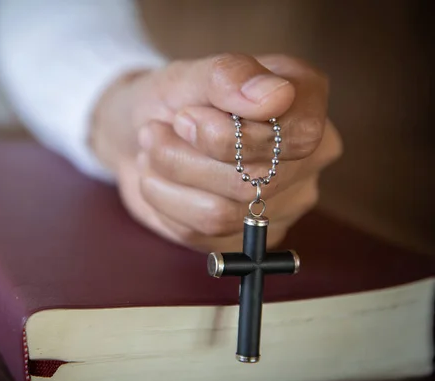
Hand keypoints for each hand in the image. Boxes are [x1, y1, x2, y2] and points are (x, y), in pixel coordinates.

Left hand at [89, 53, 341, 252]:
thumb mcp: (189, 74)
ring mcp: (283, 204)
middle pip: (256, 181)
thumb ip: (230, 75)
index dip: (233, 135)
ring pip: (224, 214)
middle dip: (186, 156)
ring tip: (152, 151)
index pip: (299, 136)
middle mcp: (308, 158)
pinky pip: (201, 235)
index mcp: (306, 102)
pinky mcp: (248, 238)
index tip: (185, 116)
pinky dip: (165, 203)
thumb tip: (276, 96)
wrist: (138, 132)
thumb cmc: (173, 98)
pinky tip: (159, 180)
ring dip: (171, 180)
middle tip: (154, 131)